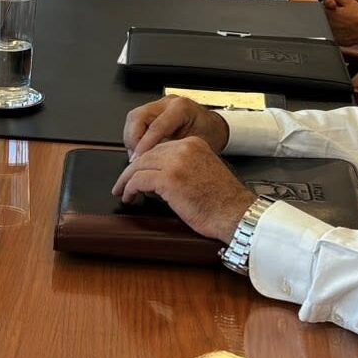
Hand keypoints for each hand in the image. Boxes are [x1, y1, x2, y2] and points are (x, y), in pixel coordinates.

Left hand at [111, 138, 255, 240]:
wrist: (236, 214)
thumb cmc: (223, 202)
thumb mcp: (204, 172)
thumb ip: (183, 167)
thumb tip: (157, 177)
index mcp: (194, 143)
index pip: (161, 148)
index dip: (146, 162)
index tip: (137, 173)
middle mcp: (184, 148)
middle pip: (147, 154)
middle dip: (131, 170)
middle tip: (122, 183)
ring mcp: (176, 162)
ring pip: (139, 166)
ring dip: (126, 180)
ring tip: (122, 191)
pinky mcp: (168, 179)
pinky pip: (139, 180)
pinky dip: (130, 189)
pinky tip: (129, 197)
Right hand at [123, 96, 230, 155]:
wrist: (213, 128)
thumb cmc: (209, 135)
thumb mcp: (195, 146)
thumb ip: (174, 153)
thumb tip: (153, 165)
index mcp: (181, 108)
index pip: (155, 126)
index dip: (144, 145)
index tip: (139, 160)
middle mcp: (168, 103)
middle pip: (137, 116)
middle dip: (133, 139)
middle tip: (136, 158)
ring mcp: (159, 105)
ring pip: (133, 118)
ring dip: (131, 138)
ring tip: (138, 155)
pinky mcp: (153, 111)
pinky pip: (136, 122)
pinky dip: (135, 137)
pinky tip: (140, 150)